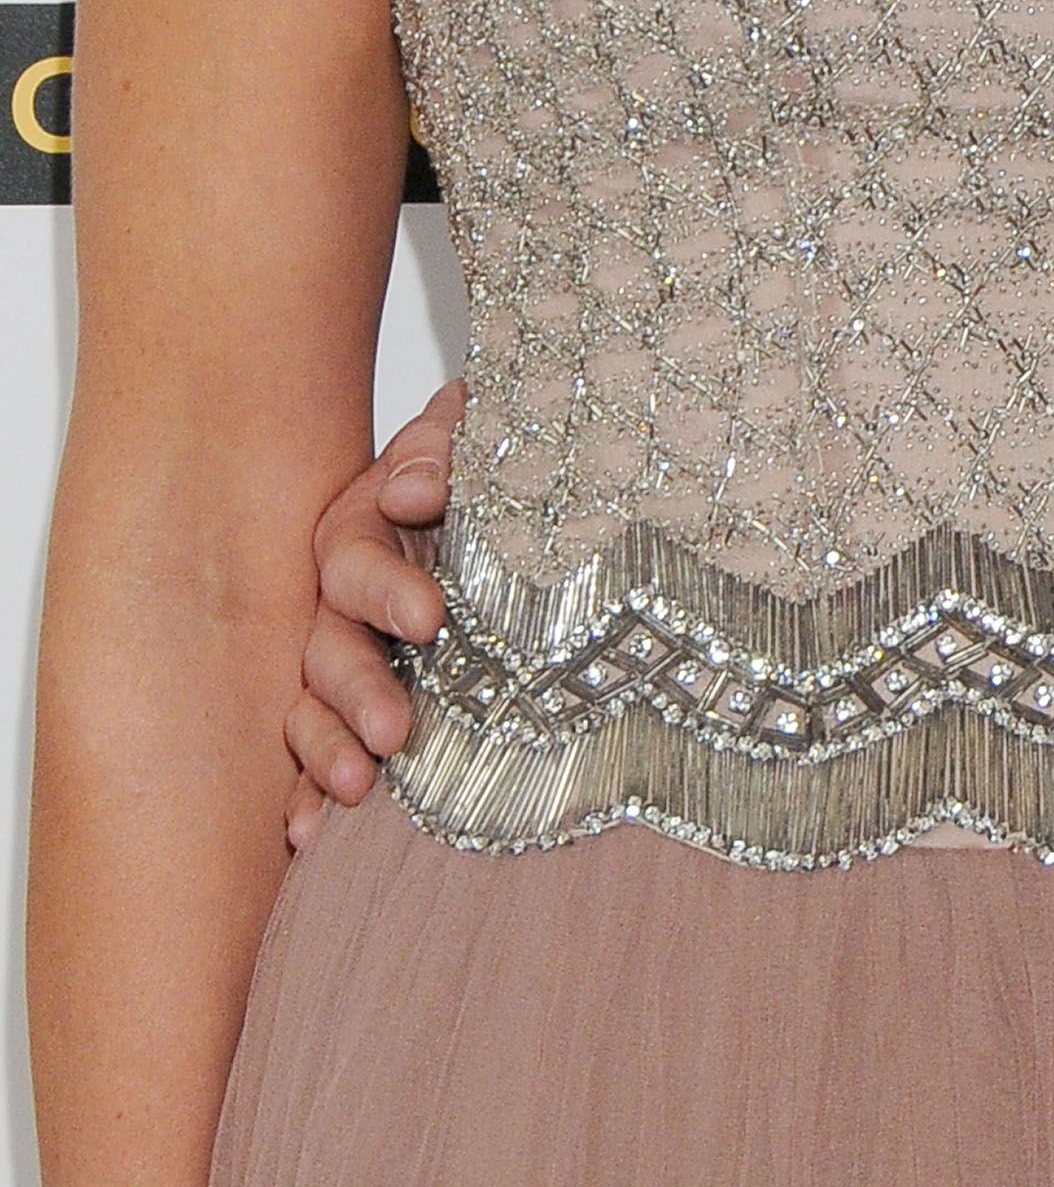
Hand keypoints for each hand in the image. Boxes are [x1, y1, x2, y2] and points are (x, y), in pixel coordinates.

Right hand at [282, 380, 462, 849]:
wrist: (529, 486)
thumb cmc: (497, 458)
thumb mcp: (482, 433)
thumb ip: (446, 446)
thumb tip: (410, 491)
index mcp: (369, 526)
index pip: (357, 559)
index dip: (385, 589)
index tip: (429, 618)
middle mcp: (348, 597)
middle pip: (331, 645)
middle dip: (357, 690)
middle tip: (395, 730)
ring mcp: (354, 654)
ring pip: (317, 705)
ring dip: (329, 748)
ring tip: (356, 788)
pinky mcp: (365, 704)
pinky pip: (323, 750)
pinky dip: (311, 790)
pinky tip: (312, 832)